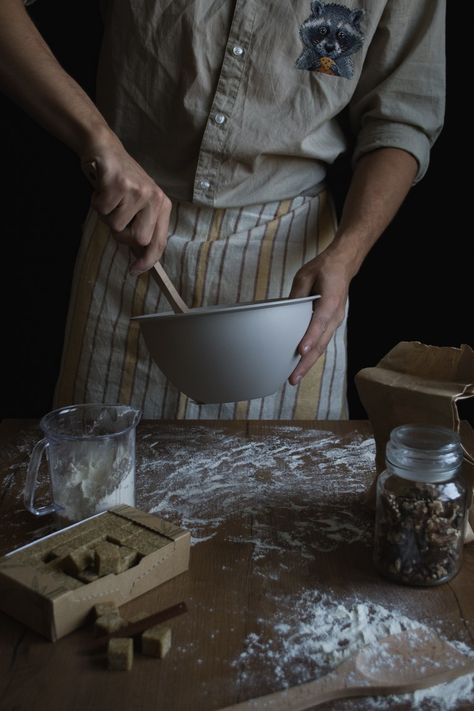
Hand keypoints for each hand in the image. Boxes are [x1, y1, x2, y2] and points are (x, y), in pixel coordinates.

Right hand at [82, 138, 171, 273]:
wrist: (106, 149)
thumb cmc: (122, 181)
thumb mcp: (140, 203)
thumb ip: (142, 226)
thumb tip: (140, 257)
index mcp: (162, 206)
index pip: (159, 241)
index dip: (148, 260)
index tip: (136, 270)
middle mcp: (154, 198)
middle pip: (137, 239)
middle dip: (120, 234)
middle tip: (115, 216)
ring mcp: (137, 191)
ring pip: (115, 226)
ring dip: (106, 215)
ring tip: (109, 198)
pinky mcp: (119, 184)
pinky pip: (102, 210)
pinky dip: (96, 202)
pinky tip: (101, 189)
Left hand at [288, 246, 350, 384]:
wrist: (343, 266)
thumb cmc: (325, 269)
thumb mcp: (305, 276)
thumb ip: (296, 294)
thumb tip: (285, 311)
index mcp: (330, 301)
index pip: (319, 322)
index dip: (310, 338)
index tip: (301, 350)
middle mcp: (335, 316)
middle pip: (320, 344)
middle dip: (306, 362)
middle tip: (292, 378)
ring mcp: (335, 322)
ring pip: (321, 347)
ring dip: (308, 363)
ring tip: (294, 377)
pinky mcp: (331, 325)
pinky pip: (321, 343)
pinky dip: (312, 355)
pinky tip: (301, 364)